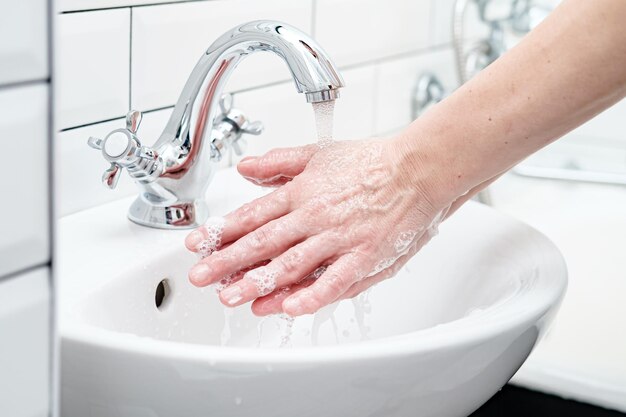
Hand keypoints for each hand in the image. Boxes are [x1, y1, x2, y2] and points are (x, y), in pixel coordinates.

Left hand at [185, 137, 451, 315]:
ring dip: (257, 283)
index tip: (197, 245)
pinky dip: (312, 295)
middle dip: (227, 261)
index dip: (222, 231)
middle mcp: (315, 216)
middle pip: (263, 243)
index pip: (253, 215)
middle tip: (200, 278)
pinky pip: (335, 281)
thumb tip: (245, 168)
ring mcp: (340, 239)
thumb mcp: (319, 153)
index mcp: (302, 193)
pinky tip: (289, 308)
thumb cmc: (371, 163)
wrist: (418, 170)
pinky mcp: (365, 257)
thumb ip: (279, 163)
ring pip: (291, 265)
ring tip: (230, 298)